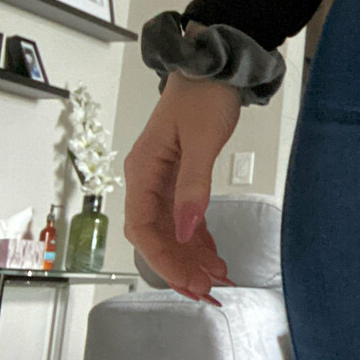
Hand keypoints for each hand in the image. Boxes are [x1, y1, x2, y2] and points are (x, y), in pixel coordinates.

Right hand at [123, 71, 241, 303]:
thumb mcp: (201, 142)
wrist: (214, 67)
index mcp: (143, 171)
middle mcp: (147, 180)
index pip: (144, 228)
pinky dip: (200, 239)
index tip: (188, 281)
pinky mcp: (181, 178)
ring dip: (191, 257)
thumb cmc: (204, 96)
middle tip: (207, 292)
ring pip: (172, 231)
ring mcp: (163, 181)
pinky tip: (214, 257)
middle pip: (156, 235)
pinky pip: (185, 218)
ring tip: (216, 281)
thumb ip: (193, 187)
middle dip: (179, 266)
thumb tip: (188, 230)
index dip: (164, 259)